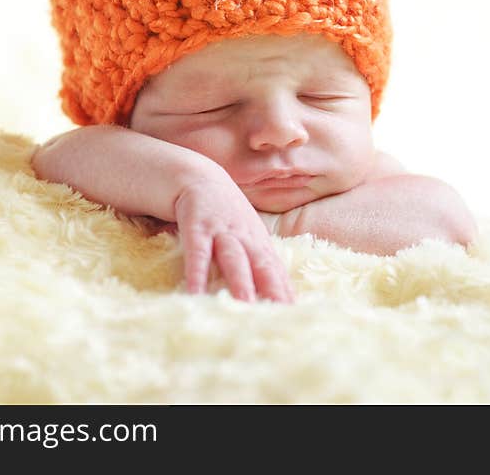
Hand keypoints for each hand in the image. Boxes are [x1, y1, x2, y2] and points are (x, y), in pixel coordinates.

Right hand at [173, 178, 294, 302]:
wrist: (198, 175)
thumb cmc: (224, 210)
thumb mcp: (246, 231)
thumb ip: (257, 257)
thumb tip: (273, 290)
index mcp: (258, 240)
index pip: (276, 269)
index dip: (285, 290)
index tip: (294, 313)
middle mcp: (245, 236)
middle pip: (262, 265)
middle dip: (272, 290)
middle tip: (280, 314)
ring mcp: (221, 231)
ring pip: (234, 258)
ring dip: (240, 281)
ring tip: (245, 305)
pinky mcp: (197, 227)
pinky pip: (198, 253)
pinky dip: (197, 272)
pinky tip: (195, 292)